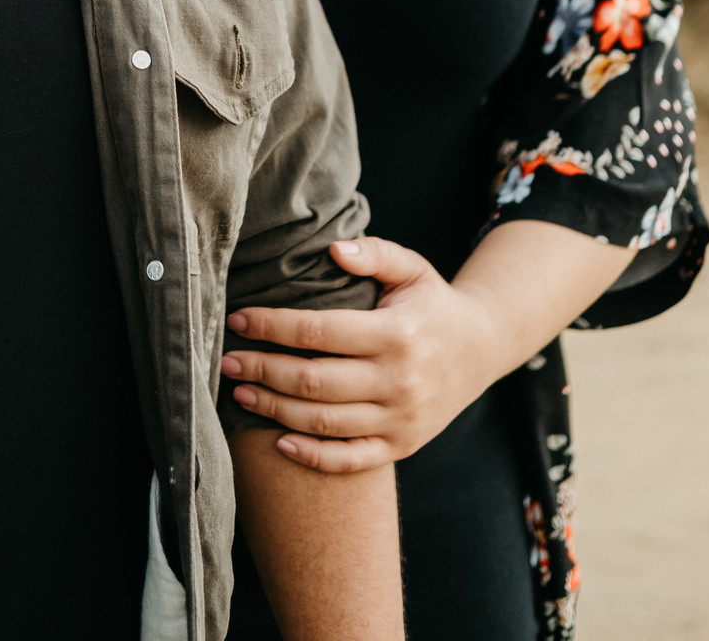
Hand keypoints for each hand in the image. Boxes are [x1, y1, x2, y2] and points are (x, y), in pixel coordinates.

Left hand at [221, 236, 503, 473]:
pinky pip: (350, 459)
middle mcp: (398, 381)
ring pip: (323, 422)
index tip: (239, 318)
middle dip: (263, 369)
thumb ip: (373, 253)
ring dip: (275, 410)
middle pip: (314, 381)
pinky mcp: (402, 446)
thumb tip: (332, 250)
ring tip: (241, 392)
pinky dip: (312, 457)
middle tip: (226, 360)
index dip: (273, 326)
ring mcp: (400, 420)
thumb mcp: (411, 268)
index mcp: (395, 334)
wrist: (482, 349)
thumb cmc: (432, 303)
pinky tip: (278, 443)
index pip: (319, 332)